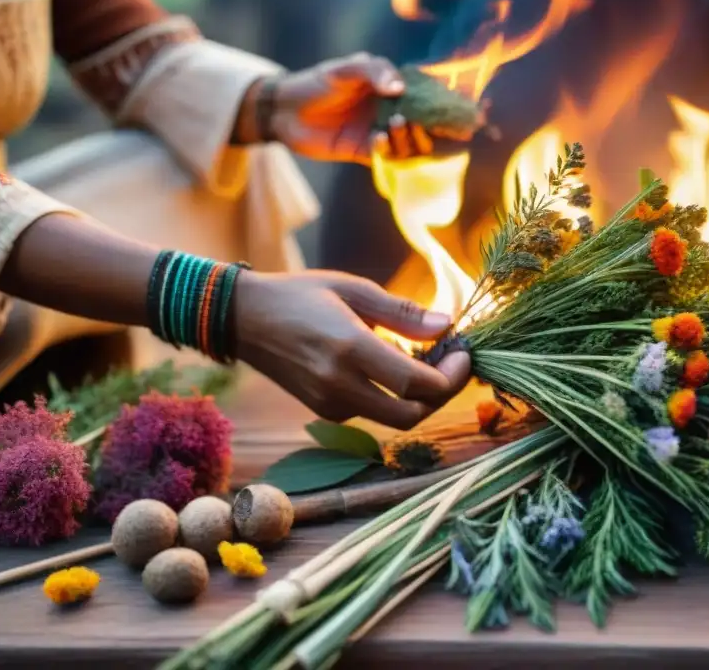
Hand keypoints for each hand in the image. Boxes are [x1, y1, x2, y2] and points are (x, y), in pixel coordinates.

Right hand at [233, 269, 470, 428]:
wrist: (244, 319)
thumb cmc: (301, 295)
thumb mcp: (353, 290)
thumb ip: (402, 313)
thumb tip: (447, 325)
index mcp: (350, 349)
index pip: (416, 383)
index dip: (451, 375)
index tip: (464, 351)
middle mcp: (340, 384)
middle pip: (412, 414)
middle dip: (443, 394)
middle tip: (455, 365)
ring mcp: (330, 403)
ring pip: (395, 418)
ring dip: (421, 397)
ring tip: (429, 360)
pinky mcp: (325, 411)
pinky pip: (373, 413)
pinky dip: (395, 396)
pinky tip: (397, 367)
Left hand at [256, 53, 437, 164]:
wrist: (284, 111)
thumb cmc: (316, 83)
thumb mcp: (346, 69)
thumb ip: (374, 71)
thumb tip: (400, 88)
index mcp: (392, 89)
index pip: (426, 96)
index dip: (444, 103)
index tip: (459, 108)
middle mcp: (391, 112)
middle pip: (424, 125)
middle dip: (430, 126)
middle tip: (427, 122)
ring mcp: (380, 134)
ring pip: (409, 145)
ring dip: (408, 138)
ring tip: (396, 124)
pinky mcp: (366, 154)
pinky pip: (387, 159)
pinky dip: (388, 151)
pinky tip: (378, 140)